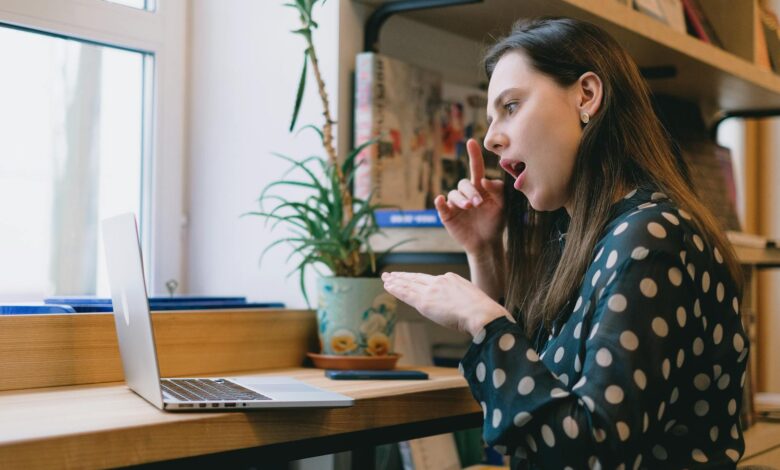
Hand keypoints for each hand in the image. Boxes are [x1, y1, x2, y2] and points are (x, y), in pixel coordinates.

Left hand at [381, 271, 508, 336]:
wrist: (481, 313)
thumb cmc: (483, 312)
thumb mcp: (473, 299)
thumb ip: (463, 301)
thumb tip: (463, 310)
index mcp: (452, 279)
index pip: (430, 279)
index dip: (418, 279)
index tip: (411, 278)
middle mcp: (439, 281)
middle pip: (417, 278)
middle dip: (403, 276)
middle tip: (391, 274)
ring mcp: (431, 290)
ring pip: (409, 284)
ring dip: (396, 282)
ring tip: (386, 279)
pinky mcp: (425, 302)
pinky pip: (406, 294)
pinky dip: (396, 289)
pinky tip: (388, 286)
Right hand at [435, 138, 504, 254]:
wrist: (487, 243)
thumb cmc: (495, 222)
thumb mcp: (502, 205)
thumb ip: (498, 190)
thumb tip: (483, 180)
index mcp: (480, 188)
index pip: (476, 168)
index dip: (474, 155)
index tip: (471, 142)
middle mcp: (466, 193)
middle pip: (464, 184)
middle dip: (471, 192)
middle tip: (478, 203)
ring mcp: (456, 204)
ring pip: (454, 194)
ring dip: (461, 198)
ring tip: (469, 207)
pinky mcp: (447, 215)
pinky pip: (441, 205)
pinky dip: (440, 202)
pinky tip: (441, 200)